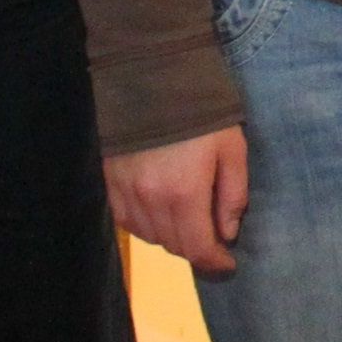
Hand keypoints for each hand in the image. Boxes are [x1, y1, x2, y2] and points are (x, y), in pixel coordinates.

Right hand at [104, 126, 250, 276]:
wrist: (152, 77)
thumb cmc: (202, 112)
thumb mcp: (232, 147)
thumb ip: (233, 194)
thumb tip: (228, 233)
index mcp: (184, 194)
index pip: (198, 247)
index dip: (215, 262)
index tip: (227, 264)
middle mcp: (150, 201)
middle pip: (173, 245)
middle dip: (196, 247)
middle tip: (213, 238)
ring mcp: (125, 193)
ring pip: (150, 237)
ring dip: (172, 237)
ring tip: (189, 222)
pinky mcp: (109, 183)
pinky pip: (127, 221)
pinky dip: (146, 225)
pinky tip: (160, 211)